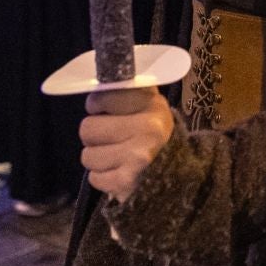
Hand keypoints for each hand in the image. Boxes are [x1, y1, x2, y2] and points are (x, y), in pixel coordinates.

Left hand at [80, 88, 173, 202]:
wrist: (178, 172)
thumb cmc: (152, 134)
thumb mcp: (148, 106)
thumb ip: (125, 91)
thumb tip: (97, 83)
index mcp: (151, 104)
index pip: (101, 97)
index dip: (97, 106)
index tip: (105, 111)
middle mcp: (147, 128)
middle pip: (88, 128)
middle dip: (95, 136)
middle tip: (113, 138)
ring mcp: (137, 156)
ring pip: (88, 156)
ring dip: (98, 158)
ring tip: (117, 156)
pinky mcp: (126, 181)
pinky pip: (94, 178)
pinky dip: (103, 178)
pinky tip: (119, 172)